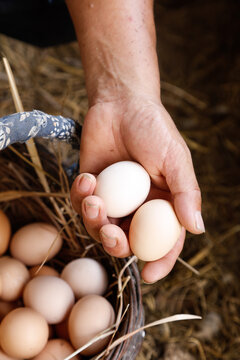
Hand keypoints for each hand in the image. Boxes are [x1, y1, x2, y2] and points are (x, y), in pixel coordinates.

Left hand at [70, 97, 203, 282]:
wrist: (120, 103)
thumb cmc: (153, 128)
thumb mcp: (175, 159)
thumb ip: (186, 193)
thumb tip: (198, 228)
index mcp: (163, 203)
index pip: (165, 240)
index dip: (160, 261)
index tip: (150, 275)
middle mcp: (138, 205)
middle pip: (128, 241)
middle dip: (117, 244)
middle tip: (111, 233)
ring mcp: (113, 198)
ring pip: (100, 227)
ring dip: (94, 219)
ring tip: (94, 197)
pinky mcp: (91, 187)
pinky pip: (81, 205)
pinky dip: (80, 197)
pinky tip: (87, 178)